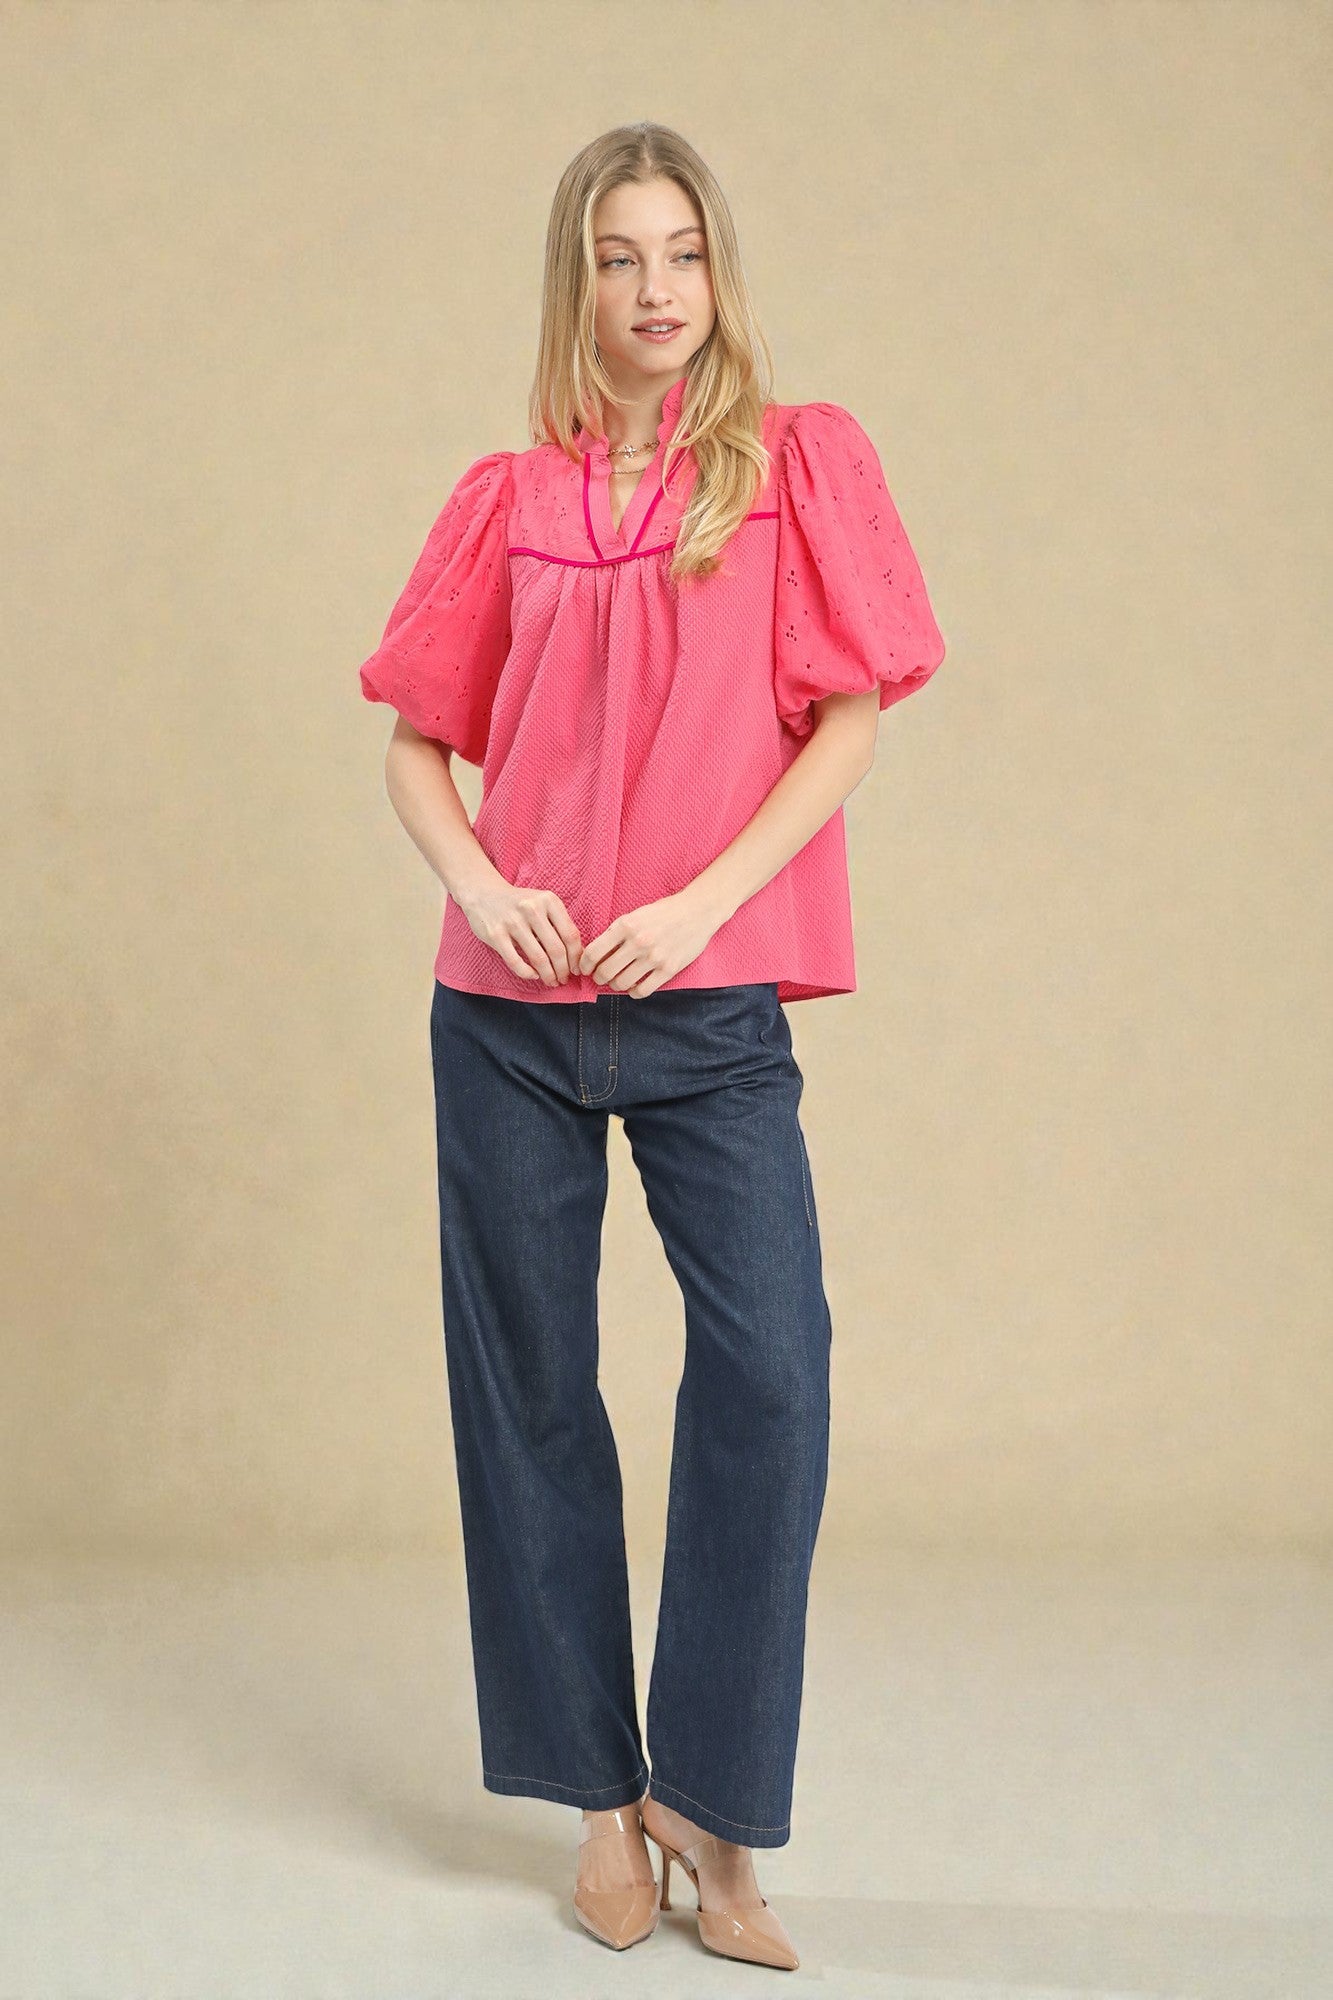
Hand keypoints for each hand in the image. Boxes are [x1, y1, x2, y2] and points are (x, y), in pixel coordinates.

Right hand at [456, 878, 583, 986]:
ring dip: (548, 975)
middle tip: (564, 979)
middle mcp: (532, 909)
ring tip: (551, 981)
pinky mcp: (495, 934)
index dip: (576, 957)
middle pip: (557, 949)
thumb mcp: (542, 903)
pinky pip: (516, 962)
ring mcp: (512, 921)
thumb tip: (576, 956)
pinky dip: (527, 973)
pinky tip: (533, 975)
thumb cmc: (519, 903)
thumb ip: (558, 923)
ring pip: (538, 958)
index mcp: (549, 900)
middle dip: (563, 970)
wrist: (483, 893)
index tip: (577, 969)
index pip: (571, 935)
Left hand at [578, 890, 724, 997]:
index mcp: (626, 925)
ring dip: (615, 985)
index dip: (584, 965)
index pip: (593, 952)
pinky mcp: (668, 969)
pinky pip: (642, 991)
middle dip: (598, 978)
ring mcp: (654, 957)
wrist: (697, 911)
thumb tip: (596, 955)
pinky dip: (633, 992)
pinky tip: (634, 986)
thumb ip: (617, 933)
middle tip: (600, 977)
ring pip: (622, 983)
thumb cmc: (664, 912)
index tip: (585, 968)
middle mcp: (638, 942)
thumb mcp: (635, 915)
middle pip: (605, 972)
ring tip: (617, 981)